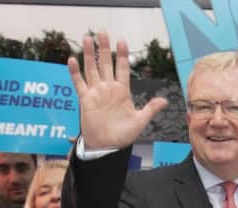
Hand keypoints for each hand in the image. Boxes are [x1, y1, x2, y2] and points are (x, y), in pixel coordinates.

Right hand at [67, 32, 167, 149]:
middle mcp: (109, 89)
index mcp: (123, 91)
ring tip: (87, 38)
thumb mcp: (140, 121)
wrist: (109, 146)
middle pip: (106, 64)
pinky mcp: (85, 100)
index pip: (123, 68)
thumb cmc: (124, 135)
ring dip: (89, 54)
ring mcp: (96, 93)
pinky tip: (72, 59)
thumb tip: (165, 101)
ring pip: (91, 69)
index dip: (122, 55)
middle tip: (102, 32)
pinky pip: (79, 83)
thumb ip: (150, 109)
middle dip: (104, 48)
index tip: (122, 41)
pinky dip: (75, 72)